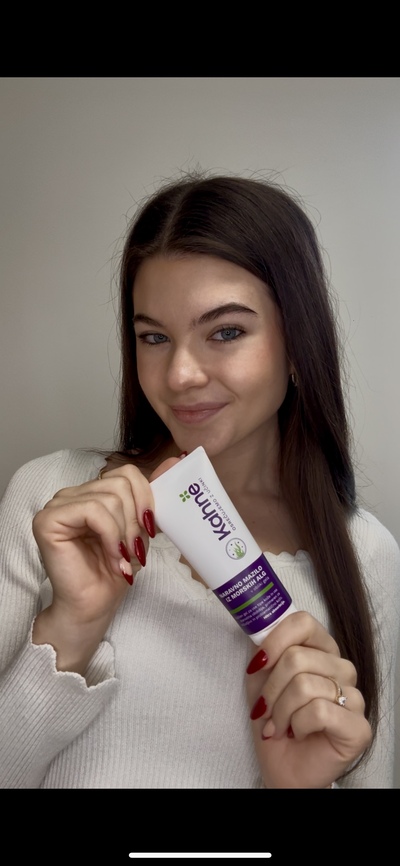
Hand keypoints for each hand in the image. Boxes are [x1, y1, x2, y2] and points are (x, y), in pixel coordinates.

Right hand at [31, 457, 178, 671]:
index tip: (150, 528)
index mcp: (91, 493)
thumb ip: (152, 496)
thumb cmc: (115, 571)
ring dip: (123, 533)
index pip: (126, 473)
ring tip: (122, 557)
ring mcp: (57, 505)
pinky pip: (93, 511)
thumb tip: (176, 460)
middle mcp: (72, 494)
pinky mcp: (48, 520)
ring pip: (108, 498)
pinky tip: (112, 556)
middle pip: (119, 483)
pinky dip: (110, 535)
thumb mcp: (141, 529)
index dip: (145, 498)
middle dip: (135, 520)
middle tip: (134, 549)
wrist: (94, 606)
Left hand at [246, 611, 371, 787]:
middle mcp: (342, 669)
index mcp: (322, 651)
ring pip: (305, 685)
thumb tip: (255, 624)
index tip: (257, 663)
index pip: (303, 623)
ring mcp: (354, 697)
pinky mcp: (358, 726)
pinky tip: (297, 734)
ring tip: (278, 725)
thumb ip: (261, 647)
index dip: (275, 639)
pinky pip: (319, 711)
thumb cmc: (273, 720)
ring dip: (280, 711)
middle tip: (265, 709)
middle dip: (271, 689)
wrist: (281, 766)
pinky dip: (298, 725)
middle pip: (298, 657)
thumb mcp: (259, 678)